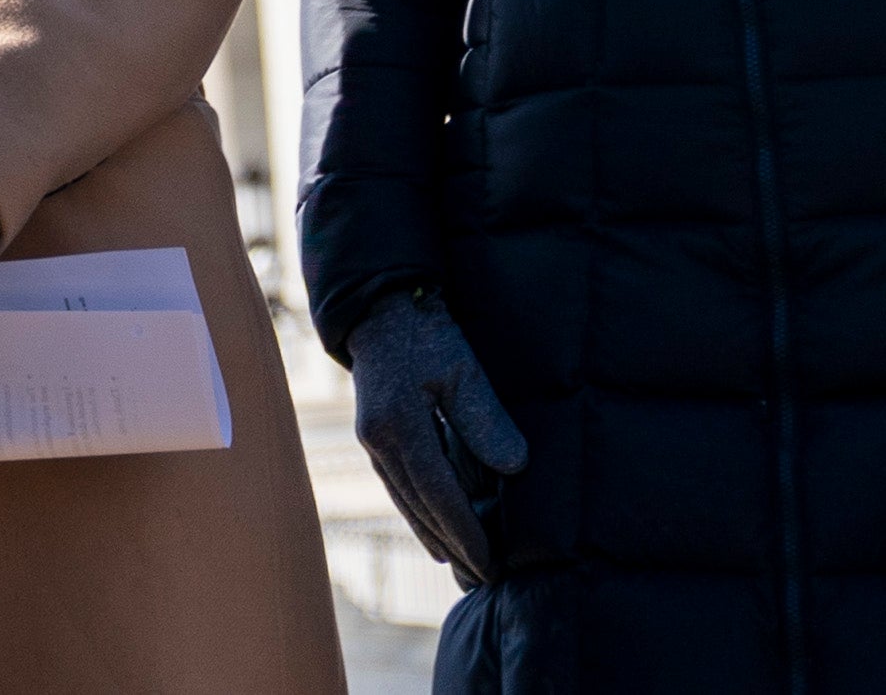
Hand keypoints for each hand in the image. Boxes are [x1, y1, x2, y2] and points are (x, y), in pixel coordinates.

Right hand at [343, 283, 524, 585]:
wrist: (380, 307)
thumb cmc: (426, 334)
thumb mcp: (463, 369)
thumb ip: (486, 419)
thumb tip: (514, 469)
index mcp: (398, 426)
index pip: (439, 494)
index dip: (466, 532)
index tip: (491, 562)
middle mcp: (379, 442)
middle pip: (419, 507)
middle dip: (452, 545)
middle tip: (481, 577)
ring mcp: (372, 441)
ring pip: (406, 501)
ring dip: (433, 535)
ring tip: (460, 564)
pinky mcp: (373, 436)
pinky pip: (398, 487)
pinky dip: (418, 512)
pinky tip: (431, 528)